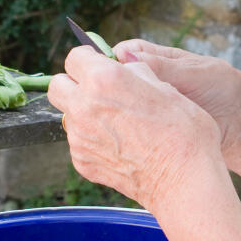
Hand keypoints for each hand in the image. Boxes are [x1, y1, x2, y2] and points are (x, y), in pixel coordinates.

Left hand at [47, 47, 226, 216]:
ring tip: (116, 123)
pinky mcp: (82, 162)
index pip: (74, 57)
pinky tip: (120, 146)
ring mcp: (79, 138)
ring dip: (83, 113)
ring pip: (68, 116)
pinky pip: (78, 143)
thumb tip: (126, 68)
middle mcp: (83, 107)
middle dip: (73, 84)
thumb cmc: (183, 133)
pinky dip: (92, 140)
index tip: (99, 65)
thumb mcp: (166, 87)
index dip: (89, 59)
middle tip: (98, 91)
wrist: (183, 182)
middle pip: (57, 86)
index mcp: (103, 80)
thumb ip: (137, 72)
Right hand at [112, 40, 240, 180]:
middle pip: (120, 80)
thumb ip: (161, 67)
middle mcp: (153, 81)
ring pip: (124, 105)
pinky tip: (128, 135)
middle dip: (110, 87)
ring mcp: (153, 107)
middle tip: (108, 97)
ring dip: (119, 111)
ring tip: (120, 117)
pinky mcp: (156, 130)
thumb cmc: (228, 91)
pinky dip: (129, 130)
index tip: (106, 71)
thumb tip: (123, 56)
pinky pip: (135, 127)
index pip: (126, 52)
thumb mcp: (195, 74)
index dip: (114, 60)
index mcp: (161, 60)